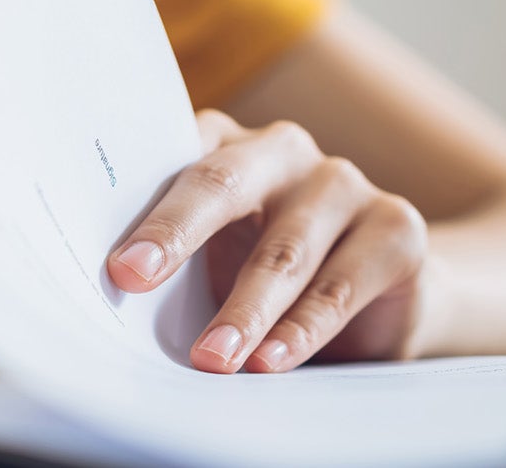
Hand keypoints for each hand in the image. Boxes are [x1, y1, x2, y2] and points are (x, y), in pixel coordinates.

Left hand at [108, 110, 429, 373]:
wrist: (377, 298)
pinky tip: (271, 361)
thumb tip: (110, 299)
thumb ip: (168, 263)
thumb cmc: (258, 272)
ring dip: (243, 310)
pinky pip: (339, 284)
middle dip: (174, 234)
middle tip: (133, 280)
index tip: (111, 260)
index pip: (169, 160)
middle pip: (221, 185)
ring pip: (282, 250)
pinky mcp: (395, 227)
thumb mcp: (208, 261)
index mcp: (220, 144)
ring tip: (211, 359)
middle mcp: (280, 150)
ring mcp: (342, 183)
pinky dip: (301, 329)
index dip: (137, 206)